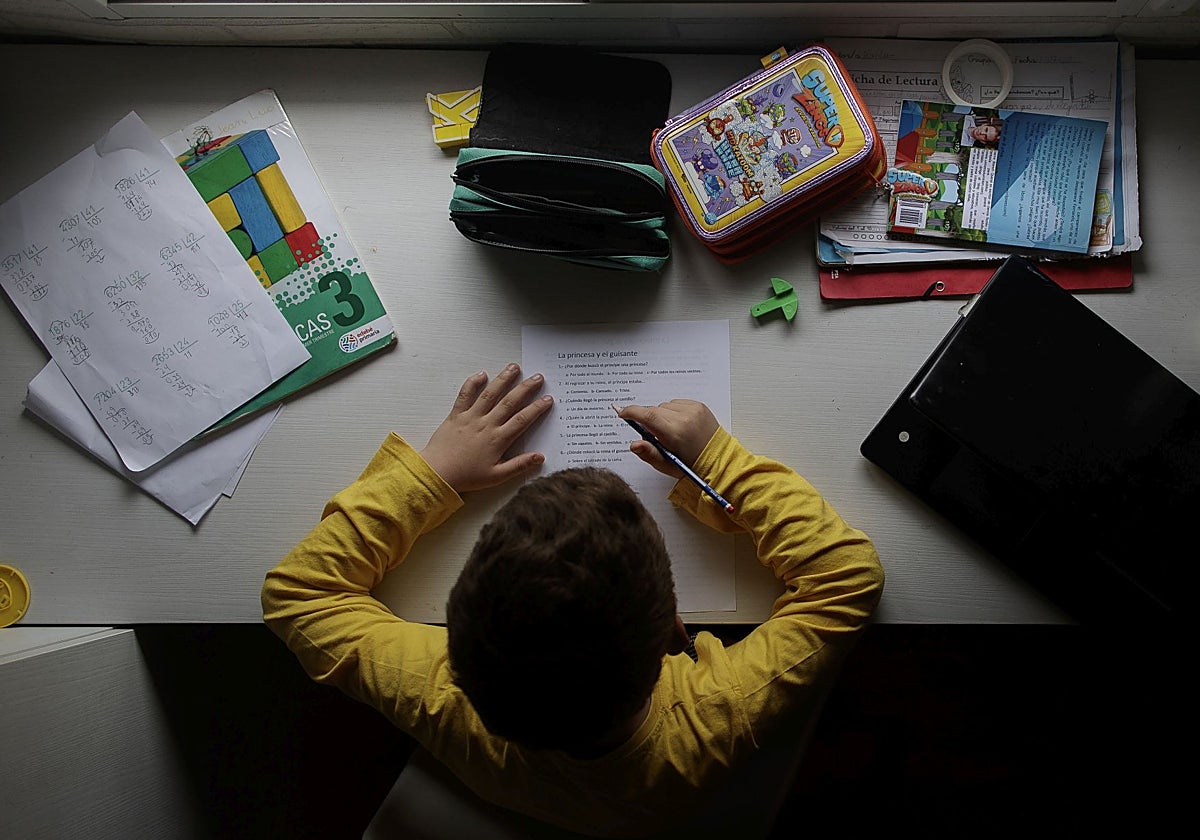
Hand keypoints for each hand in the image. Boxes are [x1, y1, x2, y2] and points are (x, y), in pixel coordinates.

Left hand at [420, 364, 552, 492]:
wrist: (437, 473)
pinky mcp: (456, 415)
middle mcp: (486, 424)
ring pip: (490, 394)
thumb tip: (540, 457)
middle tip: (538, 377)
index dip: (537, 408)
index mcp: (498, 439)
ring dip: (503, 379)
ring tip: (514, 368)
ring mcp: (471, 417)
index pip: (522, 419)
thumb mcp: (497, 476)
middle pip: (510, 401)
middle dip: (526, 388)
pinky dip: (473, 383)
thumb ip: (519, 465)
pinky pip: (465, 395)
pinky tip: (482, 374)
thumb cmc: (467, 477)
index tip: (548, 399)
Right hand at [616, 399, 719, 477]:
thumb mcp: (667, 465)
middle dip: (648, 420)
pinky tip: (680, 426)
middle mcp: (685, 418)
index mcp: (676, 434)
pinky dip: (673, 412)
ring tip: (671, 432)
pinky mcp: (699, 406)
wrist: (719, 461)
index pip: (647, 416)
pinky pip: (677, 403)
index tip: (622, 413)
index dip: (631, 412)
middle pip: (654, 410)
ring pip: (664, 406)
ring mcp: (694, 410)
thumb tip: (634, 444)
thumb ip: (649, 453)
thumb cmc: (692, 466)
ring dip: (662, 416)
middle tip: (655, 436)